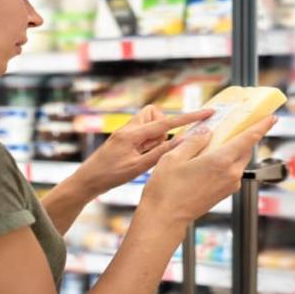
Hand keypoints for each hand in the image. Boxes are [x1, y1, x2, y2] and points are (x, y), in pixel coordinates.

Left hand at [72, 106, 214, 197]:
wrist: (87, 181)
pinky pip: (143, 133)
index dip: (189, 118)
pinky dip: (148, 143)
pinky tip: (139, 157)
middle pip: (156, 115)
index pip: (167, 122)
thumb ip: (161, 152)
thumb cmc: (110, 176)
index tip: (207, 112)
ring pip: (150, 124)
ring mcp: (125, 132)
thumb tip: (182, 139)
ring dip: (155, 137)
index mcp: (133, 133)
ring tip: (146, 155)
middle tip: (155, 148)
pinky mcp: (124, 139)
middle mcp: (129, 128)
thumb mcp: (138, 168)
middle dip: (163, 127)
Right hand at [140, 115, 277, 233]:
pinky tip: (210, 159)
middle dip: (245, 136)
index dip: (262, 126)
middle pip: (245, 149)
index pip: (248, 139)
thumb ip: (194, 141)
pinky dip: (226, 162)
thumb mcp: (175, 157)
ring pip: (238, 161)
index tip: (272, 117)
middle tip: (238, 125)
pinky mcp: (224, 193)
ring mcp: (229, 185)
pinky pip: (231, 172)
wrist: (165, 217)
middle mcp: (230, 174)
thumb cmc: (167, 189)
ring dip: (233, 150)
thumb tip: (207, 132)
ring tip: (216, 142)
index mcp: (221, 161)